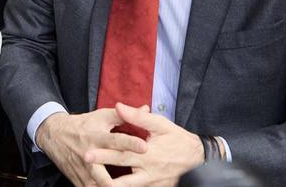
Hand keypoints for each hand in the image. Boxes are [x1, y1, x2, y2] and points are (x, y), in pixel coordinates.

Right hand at [37, 108, 146, 186]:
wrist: (53, 134)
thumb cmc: (82, 125)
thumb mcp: (100, 117)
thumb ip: (124, 115)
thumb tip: (146, 109)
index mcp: (95, 137)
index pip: (114, 140)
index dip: (129, 143)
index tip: (145, 147)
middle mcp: (88, 154)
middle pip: (102, 169)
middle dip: (116, 178)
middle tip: (133, 180)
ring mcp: (83, 169)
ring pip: (96, 184)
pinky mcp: (79, 179)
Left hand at [85, 103, 203, 186]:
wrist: (199, 158)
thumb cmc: (177, 138)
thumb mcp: (159, 124)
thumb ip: (138, 117)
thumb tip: (118, 106)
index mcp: (149, 154)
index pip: (122, 154)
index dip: (104, 154)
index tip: (88, 152)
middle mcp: (149, 171)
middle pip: (122, 175)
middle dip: (102, 173)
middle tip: (86, 168)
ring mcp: (153, 183)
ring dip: (112, 186)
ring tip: (95, 183)